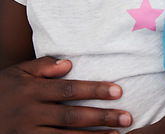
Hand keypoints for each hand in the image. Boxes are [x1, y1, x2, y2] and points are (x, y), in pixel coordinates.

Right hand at [0, 56, 132, 132]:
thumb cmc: (4, 89)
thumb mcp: (18, 72)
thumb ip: (43, 66)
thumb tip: (68, 63)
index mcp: (32, 91)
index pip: (69, 90)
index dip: (94, 90)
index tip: (118, 91)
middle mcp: (30, 113)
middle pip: (72, 117)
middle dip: (102, 117)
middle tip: (127, 116)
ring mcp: (27, 133)